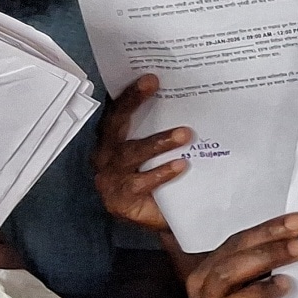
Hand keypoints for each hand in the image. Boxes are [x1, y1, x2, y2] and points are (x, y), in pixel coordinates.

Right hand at [93, 74, 189, 233]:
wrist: (163, 219)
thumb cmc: (162, 177)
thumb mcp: (162, 150)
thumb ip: (165, 126)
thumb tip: (191, 95)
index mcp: (113, 140)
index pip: (118, 112)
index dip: (131, 94)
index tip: (151, 77)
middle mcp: (106, 156)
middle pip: (117, 126)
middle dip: (134, 103)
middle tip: (155, 85)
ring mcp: (110, 179)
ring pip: (130, 154)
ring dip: (158, 142)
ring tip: (185, 134)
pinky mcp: (119, 201)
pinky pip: (139, 183)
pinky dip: (161, 173)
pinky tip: (181, 165)